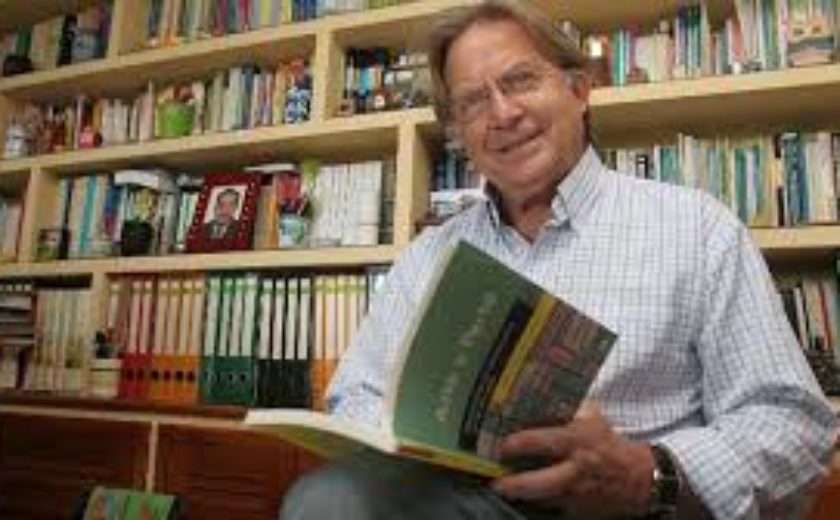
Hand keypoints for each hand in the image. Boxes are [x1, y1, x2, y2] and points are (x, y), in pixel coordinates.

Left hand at [491, 402, 653, 517]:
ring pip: (539, 500)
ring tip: (506, 490)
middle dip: (510, 485)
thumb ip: (572, 411)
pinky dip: (541, 504)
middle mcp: (572, 471)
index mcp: (575, 442)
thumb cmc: (612, 446)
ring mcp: (575, 496)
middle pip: (533, 483)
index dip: (514, 445)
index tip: (501, 447)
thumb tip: (547, 395)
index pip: (537, 442)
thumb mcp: (594, 421)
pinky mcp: (579, 513)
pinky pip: (553, 510)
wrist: (642, 480)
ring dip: (522, 496)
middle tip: (495, 481)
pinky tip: (531, 500)